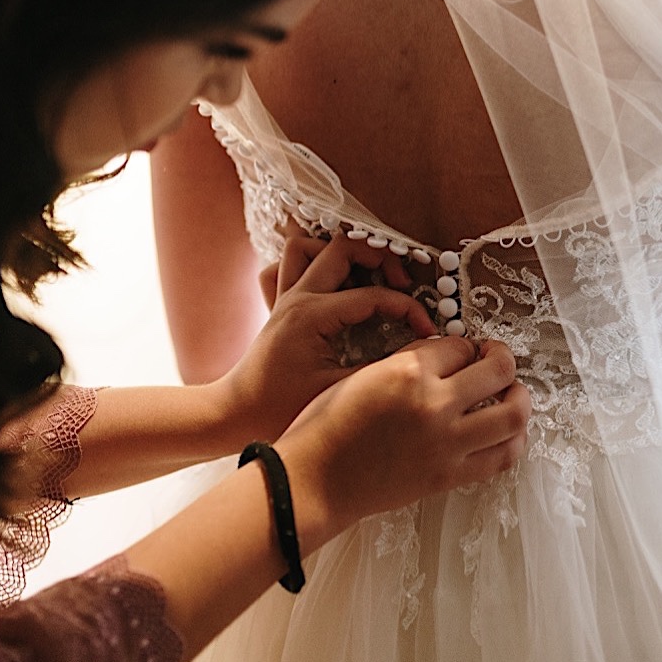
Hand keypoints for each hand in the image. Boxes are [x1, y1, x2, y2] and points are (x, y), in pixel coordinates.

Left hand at [215, 235, 435, 444]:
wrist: (235, 415)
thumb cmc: (281, 409)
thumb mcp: (339, 392)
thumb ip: (380, 369)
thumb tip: (416, 353)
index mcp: (313, 316)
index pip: (374, 295)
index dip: (408, 309)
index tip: (426, 330)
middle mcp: (297, 298)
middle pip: (341, 247)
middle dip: (379, 257)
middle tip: (401, 282)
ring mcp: (284, 298)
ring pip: (307, 247)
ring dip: (339, 253)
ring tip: (366, 274)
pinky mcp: (277, 306)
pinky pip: (283, 267)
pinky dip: (307, 265)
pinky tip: (328, 285)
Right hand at [273, 336, 530, 552]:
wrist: (313, 481)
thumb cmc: (326, 426)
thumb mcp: (362, 374)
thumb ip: (406, 361)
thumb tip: (445, 354)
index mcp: (407, 371)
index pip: (460, 345)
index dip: (465, 345)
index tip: (464, 351)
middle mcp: (434, 403)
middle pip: (499, 370)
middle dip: (503, 359)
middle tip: (497, 361)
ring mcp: (447, 443)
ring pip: (514, 415)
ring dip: (520, 398)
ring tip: (513, 394)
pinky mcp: (449, 476)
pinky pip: (502, 457)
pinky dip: (514, 441)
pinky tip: (507, 432)